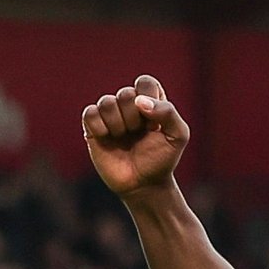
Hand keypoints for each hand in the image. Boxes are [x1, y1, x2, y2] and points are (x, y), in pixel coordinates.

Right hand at [82, 74, 189, 201]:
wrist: (144, 185)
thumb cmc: (162, 159)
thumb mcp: (178, 135)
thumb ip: (168, 112)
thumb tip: (139, 102)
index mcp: (149, 100)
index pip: (144, 82)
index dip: (148, 101)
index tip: (153, 125)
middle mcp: (128, 104)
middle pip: (125, 94)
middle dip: (134, 118)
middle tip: (138, 134)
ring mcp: (110, 116)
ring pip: (106, 102)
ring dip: (118, 124)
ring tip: (124, 138)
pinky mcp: (93, 128)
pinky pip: (90, 113)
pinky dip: (100, 127)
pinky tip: (108, 138)